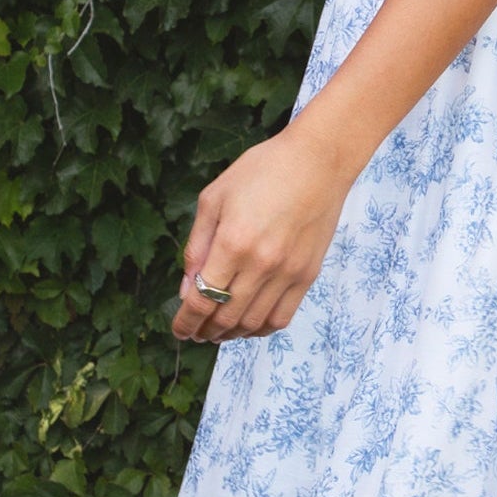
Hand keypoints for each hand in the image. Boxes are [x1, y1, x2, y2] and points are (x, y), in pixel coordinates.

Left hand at [172, 119, 352, 343]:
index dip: (185, 322)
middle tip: (194, 332)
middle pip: (226, 317)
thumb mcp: (215, 199)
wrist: (318, 161)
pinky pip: (282, 317)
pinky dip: (261, 329)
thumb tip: (188, 290)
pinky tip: (249, 324)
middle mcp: (261, 264)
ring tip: (218, 331)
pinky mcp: (307, 275)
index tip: (178, 330)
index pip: (202, 300)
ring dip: (230, 334)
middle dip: (204, 331)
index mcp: (232, 242)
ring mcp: (288, 272)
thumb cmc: (262, 170)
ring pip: (253, 323)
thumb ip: (197, 246)